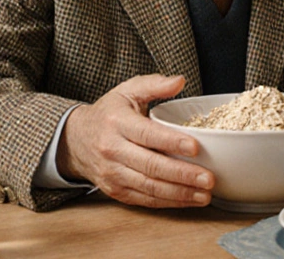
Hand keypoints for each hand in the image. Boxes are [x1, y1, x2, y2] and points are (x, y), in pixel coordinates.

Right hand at [56, 74, 213, 207]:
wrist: (75, 140)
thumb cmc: (108, 114)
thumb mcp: (127, 91)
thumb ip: (154, 84)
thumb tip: (180, 81)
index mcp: (117, 123)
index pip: (147, 134)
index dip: (172, 142)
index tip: (195, 147)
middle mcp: (112, 150)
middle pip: (150, 166)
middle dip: (182, 174)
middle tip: (208, 178)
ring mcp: (112, 174)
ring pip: (149, 187)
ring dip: (179, 193)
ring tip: (204, 194)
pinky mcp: (115, 191)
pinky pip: (144, 200)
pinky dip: (168, 202)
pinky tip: (189, 199)